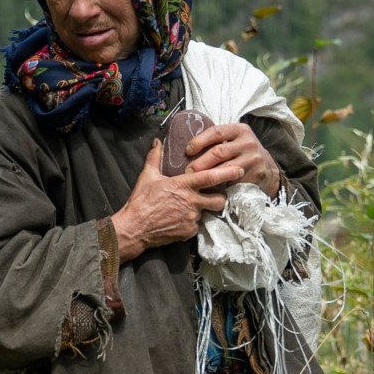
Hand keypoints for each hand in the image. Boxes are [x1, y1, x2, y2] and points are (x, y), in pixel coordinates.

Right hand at [113, 140, 241, 261]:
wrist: (135, 228)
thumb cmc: (141, 201)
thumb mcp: (147, 177)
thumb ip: (154, 157)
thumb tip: (156, 141)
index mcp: (183, 185)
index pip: (211, 177)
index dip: (227, 173)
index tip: (239, 169)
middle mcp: (191, 202)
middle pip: (219, 200)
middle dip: (221, 198)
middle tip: (214, 196)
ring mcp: (192, 218)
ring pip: (208, 213)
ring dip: (203, 210)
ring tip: (191, 208)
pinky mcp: (189, 232)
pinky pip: (197, 226)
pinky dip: (191, 223)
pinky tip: (180, 220)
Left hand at [185, 123, 280, 196]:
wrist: (267, 167)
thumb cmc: (242, 152)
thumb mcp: (234, 140)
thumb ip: (217, 141)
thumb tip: (188, 149)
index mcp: (239, 130)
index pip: (216, 132)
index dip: (199, 141)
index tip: (188, 151)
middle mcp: (247, 142)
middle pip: (218, 152)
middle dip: (200, 162)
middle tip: (188, 171)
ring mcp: (253, 158)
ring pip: (225, 168)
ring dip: (208, 175)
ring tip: (196, 180)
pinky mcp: (255, 174)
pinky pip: (234, 180)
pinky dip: (221, 184)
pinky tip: (211, 187)